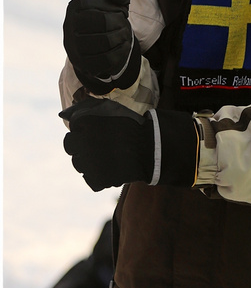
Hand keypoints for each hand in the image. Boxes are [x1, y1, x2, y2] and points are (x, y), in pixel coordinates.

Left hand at [60, 98, 199, 191]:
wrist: (150, 146)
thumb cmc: (131, 124)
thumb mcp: (108, 108)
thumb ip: (84, 109)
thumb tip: (63, 115)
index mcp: (82, 124)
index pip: (71, 132)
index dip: (83, 133)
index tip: (95, 134)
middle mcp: (80, 143)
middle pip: (71, 148)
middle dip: (81, 147)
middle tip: (98, 146)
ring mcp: (87, 163)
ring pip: (79, 165)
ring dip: (89, 161)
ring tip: (106, 157)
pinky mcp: (96, 179)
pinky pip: (91, 179)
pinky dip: (99, 176)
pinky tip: (111, 168)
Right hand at [63, 0, 139, 93]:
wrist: (97, 42)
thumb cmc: (106, 15)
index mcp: (77, 5)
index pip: (99, 4)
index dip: (117, 8)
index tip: (121, 11)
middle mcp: (70, 25)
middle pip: (103, 22)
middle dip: (120, 23)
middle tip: (124, 25)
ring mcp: (74, 46)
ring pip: (105, 41)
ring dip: (121, 37)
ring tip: (123, 35)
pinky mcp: (83, 63)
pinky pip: (106, 59)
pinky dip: (120, 52)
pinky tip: (121, 47)